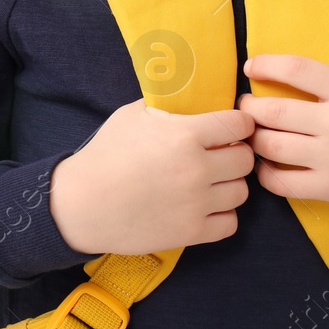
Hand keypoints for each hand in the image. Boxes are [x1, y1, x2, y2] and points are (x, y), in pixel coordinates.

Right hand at [49, 97, 256, 256]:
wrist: (82, 204)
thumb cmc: (106, 155)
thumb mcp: (132, 115)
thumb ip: (167, 106)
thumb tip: (192, 96)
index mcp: (185, 135)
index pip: (239, 125)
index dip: (240, 123)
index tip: (232, 126)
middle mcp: (197, 169)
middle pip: (246, 159)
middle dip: (235, 153)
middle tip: (219, 154)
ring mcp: (196, 203)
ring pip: (241, 192)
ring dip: (228, 184)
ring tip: (210, 181)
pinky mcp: (191, 232)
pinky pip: (230, 224)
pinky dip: (221, 215)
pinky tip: (204, 206)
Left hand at [236, 54, 328, 216]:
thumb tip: (283, 79)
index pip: (294, 69)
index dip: (265, 65)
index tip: (250, 67)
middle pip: (272, 112)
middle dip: (249, 109)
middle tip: (245, 108)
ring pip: (271, 146)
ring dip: (254, 140)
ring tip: (253, 136)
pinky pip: (282, 182)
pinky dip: (265, 174)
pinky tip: (267, 166)